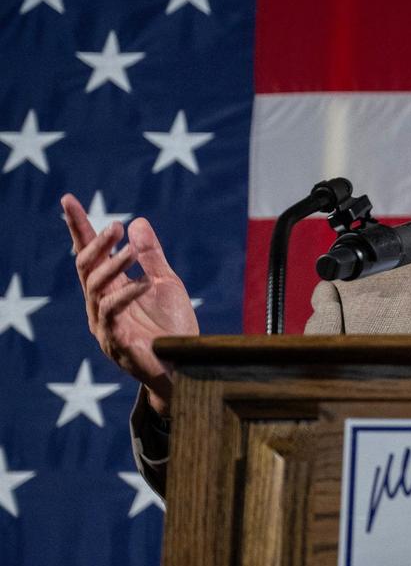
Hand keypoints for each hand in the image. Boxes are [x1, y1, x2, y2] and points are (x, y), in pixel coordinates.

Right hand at [61, 194, 198, 415]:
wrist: (186, 365)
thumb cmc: (174, 327)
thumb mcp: (166, 283)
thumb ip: (151, 256)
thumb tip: (137, 221)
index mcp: (111, 287)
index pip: (90, 253)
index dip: (79, 227)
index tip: (68, 199)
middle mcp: (101, 303)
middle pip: (86, 267)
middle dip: (97, 243)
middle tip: (116, 225)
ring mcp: (104, 323)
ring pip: (96, 288)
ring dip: (114, 266)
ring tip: (133, 251)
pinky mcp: (114, 342)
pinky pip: (113, 314)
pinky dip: (126, 295)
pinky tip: (143, 283)